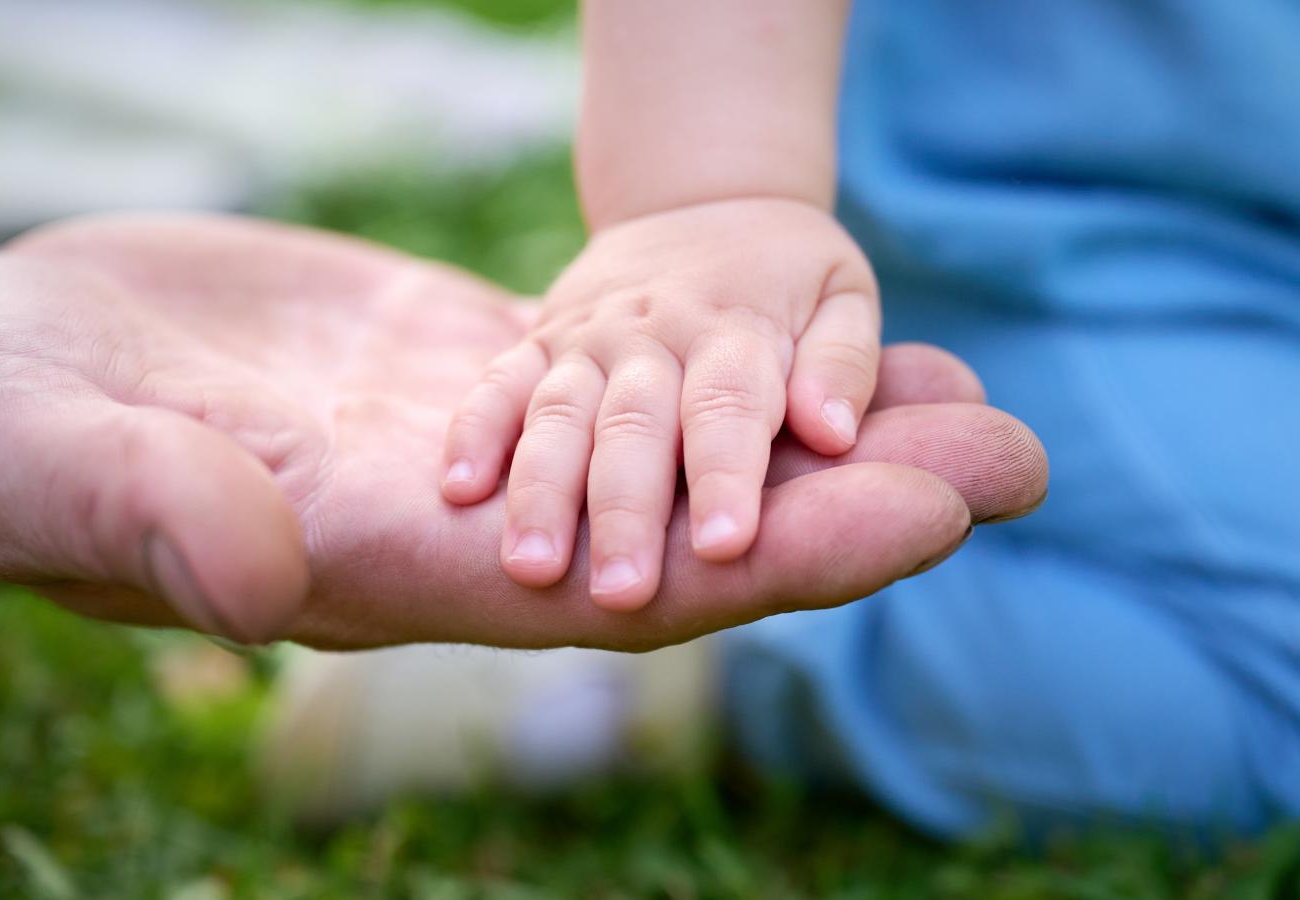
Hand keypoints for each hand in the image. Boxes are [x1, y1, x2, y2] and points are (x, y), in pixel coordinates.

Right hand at [0, 214, 1045, 650]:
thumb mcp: (57, 465)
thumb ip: (158, 520)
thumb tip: (264, 569)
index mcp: (406, 570)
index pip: (638, 586)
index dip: (790, 556)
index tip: (935, 514)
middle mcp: (480, 534)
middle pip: (710, 528)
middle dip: (863, 500)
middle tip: (1024, 454)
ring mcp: (490, 457)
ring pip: (696, 452)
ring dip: (834, 428)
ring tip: (981, 393)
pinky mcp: (472, 381)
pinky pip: (642, 383)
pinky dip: (743, 369)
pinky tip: (831, 340)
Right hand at [441, 198, 878, 610]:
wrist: (706, 200)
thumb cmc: (788, 275)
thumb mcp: (842, 297)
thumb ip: (841, 366)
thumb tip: (834, 432)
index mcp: (736, 331)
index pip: (728, 408)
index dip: (725, 476)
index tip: (724, 546)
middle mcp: (654, 336)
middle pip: (635, 427)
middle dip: (625, 512)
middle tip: (621, 595)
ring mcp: (589, 338)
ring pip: (559, 414)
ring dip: (541, 491)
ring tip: (530, 567)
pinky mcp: (541, 341)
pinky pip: (501, 383)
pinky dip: (476, 430)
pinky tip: (458, 490)